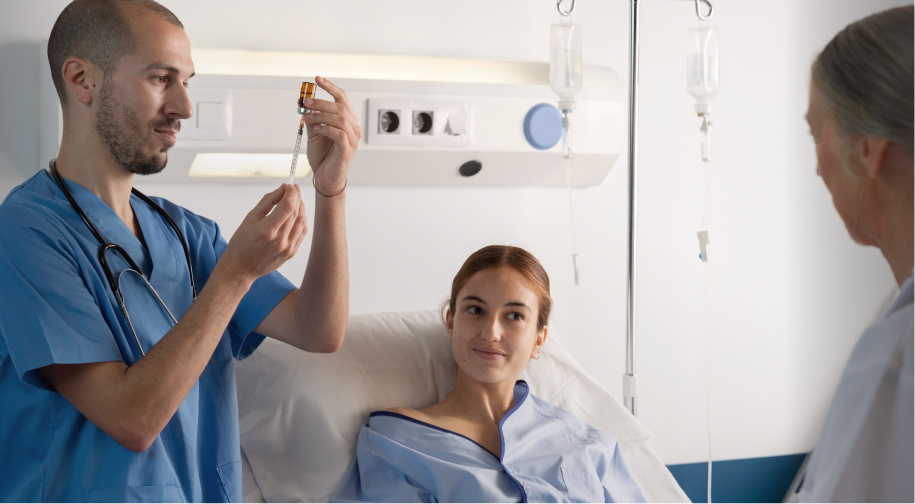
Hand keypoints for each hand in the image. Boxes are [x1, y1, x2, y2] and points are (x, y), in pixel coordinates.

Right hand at [220, 184, 307, 282]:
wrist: (241, 269)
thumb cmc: (241, 244)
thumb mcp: (250, 218)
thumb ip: (268, 201)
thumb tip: (282, 188)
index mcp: (267, 231)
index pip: (288, 206)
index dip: (292, 193)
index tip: (290, 185)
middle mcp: (280, 241)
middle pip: (296, 213)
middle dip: (297, 197)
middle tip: (294, 189)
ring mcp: (288, 248)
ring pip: (302, 222)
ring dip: (301, 208)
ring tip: (295, 200)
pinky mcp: (291, 253)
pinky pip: (302, 232)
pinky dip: (302, 220)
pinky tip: (297, 213)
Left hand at [303, 76, 361, 193]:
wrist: (325, 176)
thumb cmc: (323, 156)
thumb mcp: (314, 131)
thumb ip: (311, 117)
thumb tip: (303, 102)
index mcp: (347, 121)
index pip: (342, 98)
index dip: (330, 87)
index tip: (317, 80)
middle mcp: (353, 128)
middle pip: (340, 107)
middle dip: (321, 102)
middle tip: (306, 103)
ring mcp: (352, 139)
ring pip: (341, 119)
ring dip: (322, 115)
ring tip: (309, 117)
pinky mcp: (347, 150)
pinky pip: (339, 134)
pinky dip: (326, 129)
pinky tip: (316, 129)